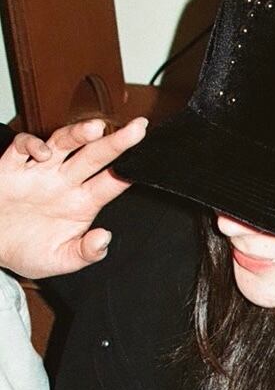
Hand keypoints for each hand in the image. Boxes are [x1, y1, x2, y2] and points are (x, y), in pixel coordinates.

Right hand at [0, 116, 147, 279]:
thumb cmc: (28, 251)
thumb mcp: (60, 261)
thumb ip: (84, 253)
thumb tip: (104, 238)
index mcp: (81, 204)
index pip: (111, 183)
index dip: (129, 170)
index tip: (145, 159)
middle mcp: (64, 183)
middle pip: (94, 156)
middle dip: (116, 142)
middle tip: (138, 129)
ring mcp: (40, 172)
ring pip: (63, 143)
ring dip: (78, 134)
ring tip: (95, 129)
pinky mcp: (12, 167)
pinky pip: (24, 148)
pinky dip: (32, 145)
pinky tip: (42, 153)